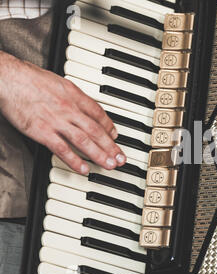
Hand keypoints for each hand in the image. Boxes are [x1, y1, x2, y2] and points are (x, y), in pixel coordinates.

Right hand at [0, 51, 125, 174]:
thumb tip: (84, 106)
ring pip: (84, 141)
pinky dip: (75, 160)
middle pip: (96, 130)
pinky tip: (84, 169)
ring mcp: (56, 121)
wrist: (7, 78)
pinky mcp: (42, 132)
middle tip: (121, 158)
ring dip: (99, 155)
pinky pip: (62, 149)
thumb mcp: (58, 82)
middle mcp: (69, 108)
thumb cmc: (29, 78)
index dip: (109, 126)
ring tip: (110, 165)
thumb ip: (72, 96)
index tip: (115, 136)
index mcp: (74, 95)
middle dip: (111, 146)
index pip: (98, 113)